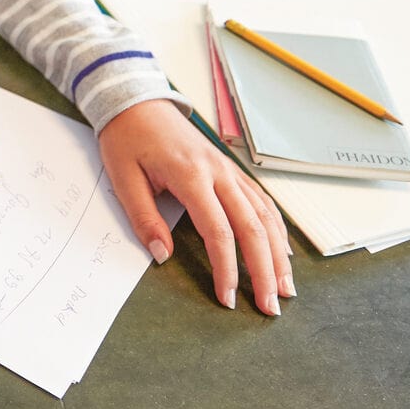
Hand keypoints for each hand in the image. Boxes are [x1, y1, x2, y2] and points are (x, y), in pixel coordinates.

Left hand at [98, 99, 295, 315]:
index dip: (227, 268)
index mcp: (191, 175)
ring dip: (278, 254)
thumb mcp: (123, 179)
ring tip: (286, 288)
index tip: (228, 298)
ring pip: (265, 215)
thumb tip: (163, 256)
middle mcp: (218, 172)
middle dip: (265, 270)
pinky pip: (261, 201)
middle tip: (271, 307)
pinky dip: (276, 228)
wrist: (137, 101)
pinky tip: (282, 251)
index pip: (219, 231)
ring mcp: (229, 169)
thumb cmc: (126, 139)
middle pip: (253, 227)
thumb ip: (144, 219)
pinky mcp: (230, 169)